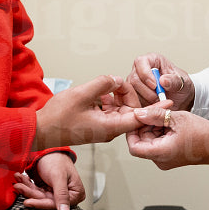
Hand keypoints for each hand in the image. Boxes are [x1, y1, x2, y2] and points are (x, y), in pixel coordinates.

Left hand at [15, 152, 85, 209]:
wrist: (50, 147)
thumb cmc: (57, 160)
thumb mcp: (59, 177)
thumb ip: (61, 195)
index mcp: (75, 194)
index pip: (56, 204)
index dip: (41, 203)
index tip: (27, 202)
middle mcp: (66, 196)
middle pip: (45, 200)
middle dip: (30, 192)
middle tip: (18, 186)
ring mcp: (55, 193)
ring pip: (38, 195)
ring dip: (26, 187)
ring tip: (17, 180)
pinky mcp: (46, 189)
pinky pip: (35, 190)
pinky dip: (27, 184)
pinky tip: (20, 178)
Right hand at [36, 75, 150, 146]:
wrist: (40, 130)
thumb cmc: (58, 118)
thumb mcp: (82, 94)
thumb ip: (103, 84)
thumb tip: (115, 79)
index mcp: (110, 126)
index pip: (140, 117)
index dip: (155, 109)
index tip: (168, 102)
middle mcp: (109, 129)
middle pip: (129, 111)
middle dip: (127, 95)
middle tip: (119, 82)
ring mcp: (102, 128)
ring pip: (117, 109)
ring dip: (114, 97)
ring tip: (106, 86)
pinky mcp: (94, 125)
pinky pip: (107, 111)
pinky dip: (105, 101)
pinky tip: (97, 92)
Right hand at [123, 53, 194, 111]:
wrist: (181, 99)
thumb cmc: (181, 86)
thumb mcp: (183, 83)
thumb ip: (174, 81)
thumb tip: (163, 80)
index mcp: (153, 60)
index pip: (141, 62)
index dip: (145, 74)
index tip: (155, 86)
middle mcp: (141, 70)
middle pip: (134, 78)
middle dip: (146, 91)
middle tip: (158, 97)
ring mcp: (136, 83)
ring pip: (132, 91)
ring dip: (145, 99)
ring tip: (158, 101)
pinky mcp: (134, 95)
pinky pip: (133, 101)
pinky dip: (143, 106)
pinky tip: (153, 106)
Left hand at [126, 108, 208, 169]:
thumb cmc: (204, 134)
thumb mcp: (177, 118)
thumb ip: (155, 115)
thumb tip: (138, 113)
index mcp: (161, 153)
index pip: (133, 147)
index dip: (132, 131)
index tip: (137, 118)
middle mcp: (161, 160)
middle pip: (141, 142)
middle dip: (145, 125)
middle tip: (155, 111)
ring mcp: (165, 159)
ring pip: (150, 141)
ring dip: (154, 127)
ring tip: (167, 116)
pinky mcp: (170, 156)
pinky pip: (158, 143)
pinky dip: (161, 131)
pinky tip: (171, 122)